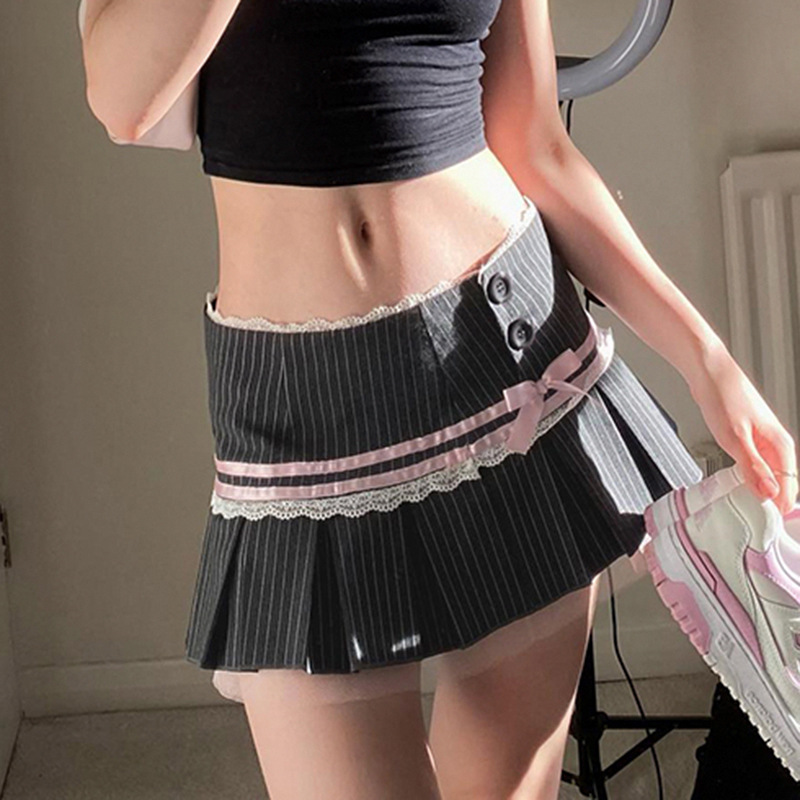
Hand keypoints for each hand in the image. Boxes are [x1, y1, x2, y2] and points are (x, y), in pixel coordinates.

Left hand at [687, 344, 798, 515]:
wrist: (708, 372)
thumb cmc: (722, 397)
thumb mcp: (734, 438)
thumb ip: (752, 466)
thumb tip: (769, 492)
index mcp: (780, 444)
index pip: (789, 486)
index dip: (778, 507)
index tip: (766, 526)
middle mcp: (776, 443)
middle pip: (782, 482)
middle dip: (771, 502)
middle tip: (755, 524)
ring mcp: (762, 440)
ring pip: (769, 474)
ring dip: (760, 491)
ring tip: (747, 510)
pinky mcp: (748, 437)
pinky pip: (755, 465)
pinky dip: (749, 477)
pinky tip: (738, 485)